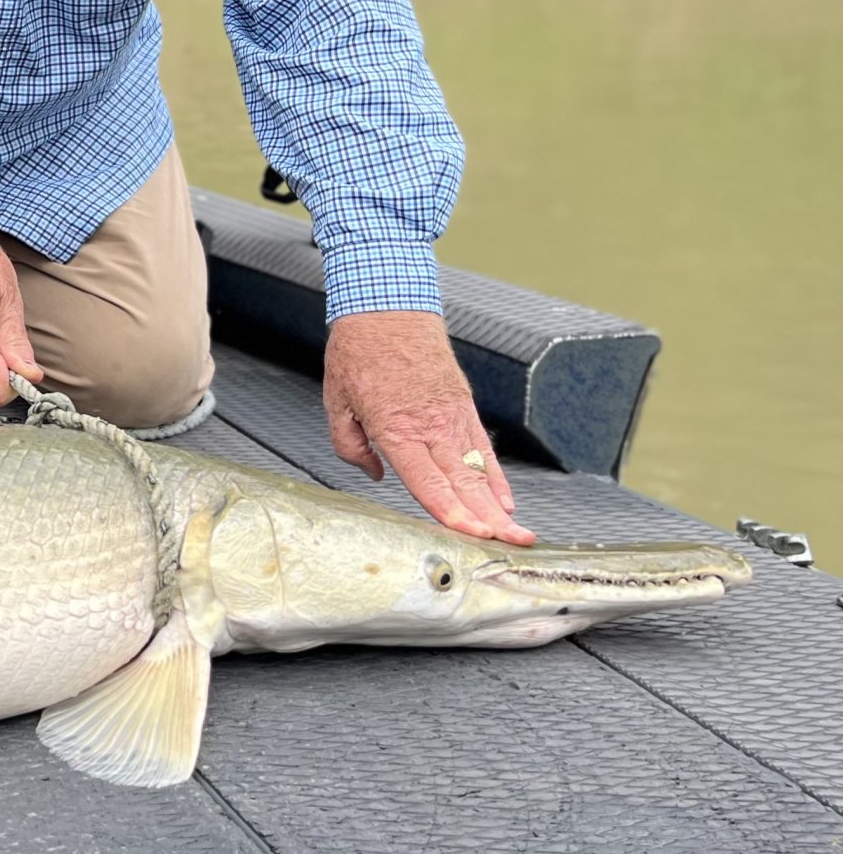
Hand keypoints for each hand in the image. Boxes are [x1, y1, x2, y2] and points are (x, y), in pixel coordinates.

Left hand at [324, 310, 533, 543]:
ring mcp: (451, 416)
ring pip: (478, 470)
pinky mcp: (463, 405)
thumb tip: (373, 473)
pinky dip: (495, 476)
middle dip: (488, 519)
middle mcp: (430, 425)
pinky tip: (504, 501)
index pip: (427, 481)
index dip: (450, 511)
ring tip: (518, 534)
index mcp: (396, 428)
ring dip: (499, 506)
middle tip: (511, 547)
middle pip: (462, 482)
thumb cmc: (359, 350)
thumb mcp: (335, 399)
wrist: (387, 306)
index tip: (470, 533)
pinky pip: (483, 448)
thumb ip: (349, 445)